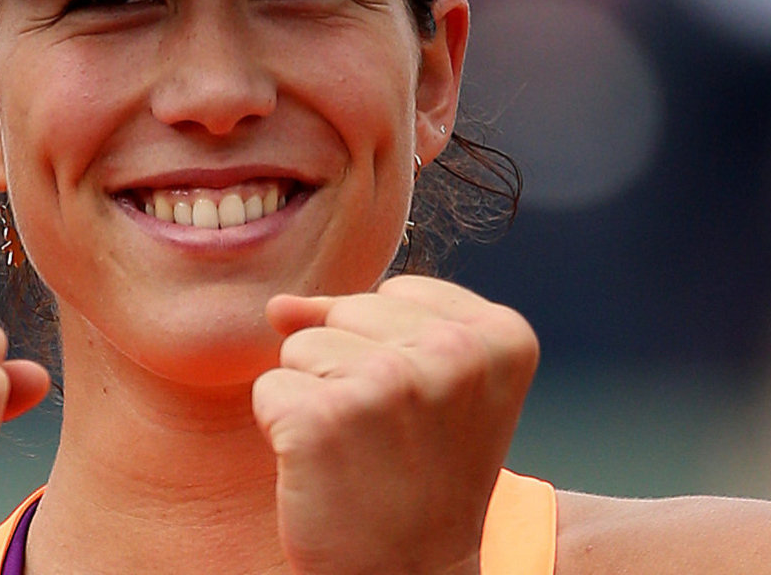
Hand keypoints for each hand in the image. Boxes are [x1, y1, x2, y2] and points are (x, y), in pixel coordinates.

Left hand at [253, 275, 538, 574]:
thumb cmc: (421, 478)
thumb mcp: (431, 385)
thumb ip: (368, 322)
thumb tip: (280, 304)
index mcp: (501, 336)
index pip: (397, 292)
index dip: (392, 351)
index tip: (423, 413)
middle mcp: (454, 352)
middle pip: (346, 311)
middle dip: (349, 368)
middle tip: (387, 438)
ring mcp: (389, 382)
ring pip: (301, 345)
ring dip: (315, 398)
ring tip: (359, 453)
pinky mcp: (324, 417)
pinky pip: (269, 389)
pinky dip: (282, 430)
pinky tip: (326, 470)